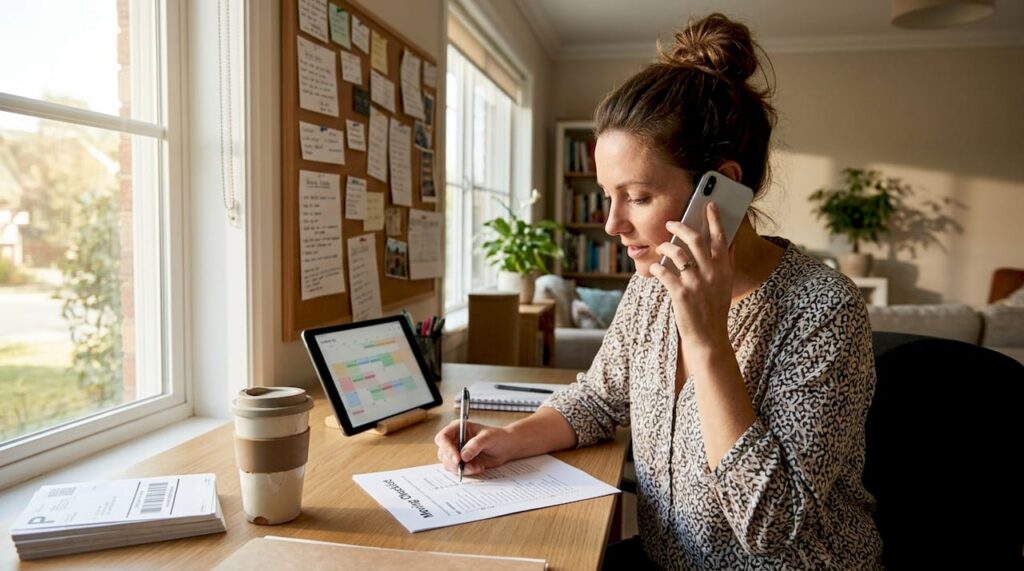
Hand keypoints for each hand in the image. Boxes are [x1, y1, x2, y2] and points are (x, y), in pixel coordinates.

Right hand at [434, 420, 517, 476]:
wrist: (506, 447)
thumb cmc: (498, 437)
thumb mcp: (488, 437)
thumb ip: (475, 445)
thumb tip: (463, 456)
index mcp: (457, 428)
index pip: (443, 438)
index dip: (447, 449)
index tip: (457, 459)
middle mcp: (454, 440)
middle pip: (443, 453)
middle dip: (453, 462)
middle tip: (467, 466)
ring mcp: (457, 452)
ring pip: (448, 464)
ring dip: (461, 468)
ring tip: (477, 466)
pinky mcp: (462, 462)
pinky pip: (458, 470)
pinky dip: (467, 472)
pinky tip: (479, 467)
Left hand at [651, 202, 733, 352]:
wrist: (709, 337)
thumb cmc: (714, 308)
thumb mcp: (724, 284)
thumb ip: (725, 264)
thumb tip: (727, 242)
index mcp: (724, 269)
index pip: (721, 237)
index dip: (714, 219)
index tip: (709, 204)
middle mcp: (712, 273)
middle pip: (696, 240)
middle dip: (681, 227)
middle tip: (670, 223)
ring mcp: (696, 283)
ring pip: (678, 253)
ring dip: (666, 247)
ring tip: (661, 247)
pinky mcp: (681, 294)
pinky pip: (664, 272)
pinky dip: (656, 267)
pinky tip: (654, 267)